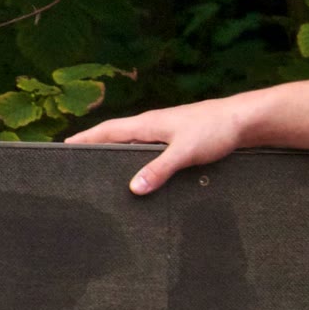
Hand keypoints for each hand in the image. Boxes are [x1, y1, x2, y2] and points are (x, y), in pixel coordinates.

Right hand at [67, 96, 246, 193]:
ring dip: (117, 153)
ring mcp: (166, 132)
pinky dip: (138, 159)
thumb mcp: (185, 152)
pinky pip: (150, 149)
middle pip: (115, 136)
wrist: (245, 121)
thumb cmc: (215, 130)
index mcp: (146, 124)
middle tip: (77, 164)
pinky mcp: (180, 140)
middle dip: (95, 147)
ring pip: (133, 143)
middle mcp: (152, 126)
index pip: (106, 130)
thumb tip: (134, 188)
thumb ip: (159, 170)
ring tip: (103, 171)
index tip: (64, 148)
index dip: (84, 139)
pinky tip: (141, 171)